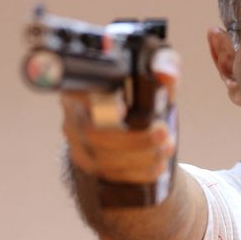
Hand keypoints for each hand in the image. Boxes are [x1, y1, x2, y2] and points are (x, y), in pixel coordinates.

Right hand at [60, 48, 179, 183]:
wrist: (135, 118)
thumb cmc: (142, 89)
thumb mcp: (154, 74)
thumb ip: (163, 65)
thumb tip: (166, 73)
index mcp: (85, 84)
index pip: (77, 90)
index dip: (93, 101)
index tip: (122, 109)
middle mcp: (73, 112)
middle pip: (94, 132)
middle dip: (134, 138)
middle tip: (164, 134)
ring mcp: (77, 141)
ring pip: (102, 157)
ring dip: (140, 157)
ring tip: (166, 148)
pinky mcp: (87, 163)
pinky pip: (109, 174)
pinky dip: (137, 172)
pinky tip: (157, 166)